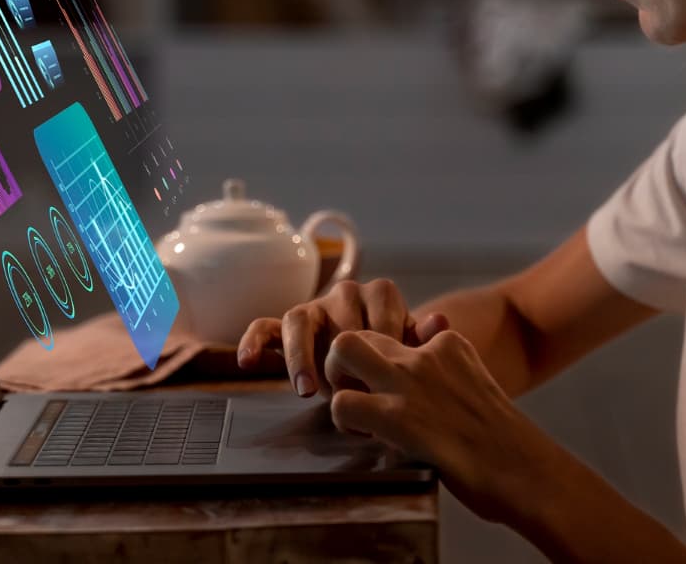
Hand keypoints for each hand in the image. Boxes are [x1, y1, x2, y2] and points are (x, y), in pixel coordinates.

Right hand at [236, 278, 448, 397]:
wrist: (375, 365)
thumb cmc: (395, 359)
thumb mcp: (414, 351)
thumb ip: (425, 337)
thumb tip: (438, 323)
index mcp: (379, 295)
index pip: (382, 302)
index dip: (385, 336)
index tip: (388, 370)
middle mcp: (344, 295)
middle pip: (338, 310)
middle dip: (344, 352)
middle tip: (350, 388)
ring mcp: (313, 310)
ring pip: (298, 318)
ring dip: (299, 355)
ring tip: (304, 390)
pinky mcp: (285, 327)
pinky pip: (264, 326)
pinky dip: (253, 341)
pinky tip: (247, 362)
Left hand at [323, 328, 551, 524]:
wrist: (524, 469)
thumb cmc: (504, 440)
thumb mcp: (477, 384)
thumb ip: (450, 365)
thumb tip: (436, 339)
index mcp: (447, 344)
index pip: (396, 334)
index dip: (382, 361)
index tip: (387, 387)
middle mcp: (424, 353)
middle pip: (363, 331)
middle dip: (346, 358)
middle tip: (353, 390)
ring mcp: (409, 380)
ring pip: (344, 347)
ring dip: (336, 377)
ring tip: (350, 409)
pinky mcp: (397, 416)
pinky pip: (343, 403)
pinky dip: (343, 421)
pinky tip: (362, 436)